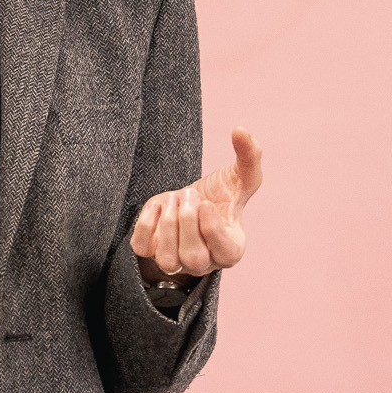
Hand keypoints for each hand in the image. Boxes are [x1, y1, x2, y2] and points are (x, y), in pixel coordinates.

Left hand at [130, 126, 262, 279]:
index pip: (225, 253)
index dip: (213, 230)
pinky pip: (142, 249)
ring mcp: (176, 260)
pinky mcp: (151, 251)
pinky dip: (146, 226)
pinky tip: (156, 205)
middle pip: (194, 258)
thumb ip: (249, 156)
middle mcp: (205, 262)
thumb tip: (241, 130)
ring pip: (168, 260)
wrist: (192, 201)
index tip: (206, 203)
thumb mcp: (240, 176)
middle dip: (188, 222)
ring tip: (174, 199)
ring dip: (168, 226)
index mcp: (231, 248)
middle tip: (189, 194)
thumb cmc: (222, 194)